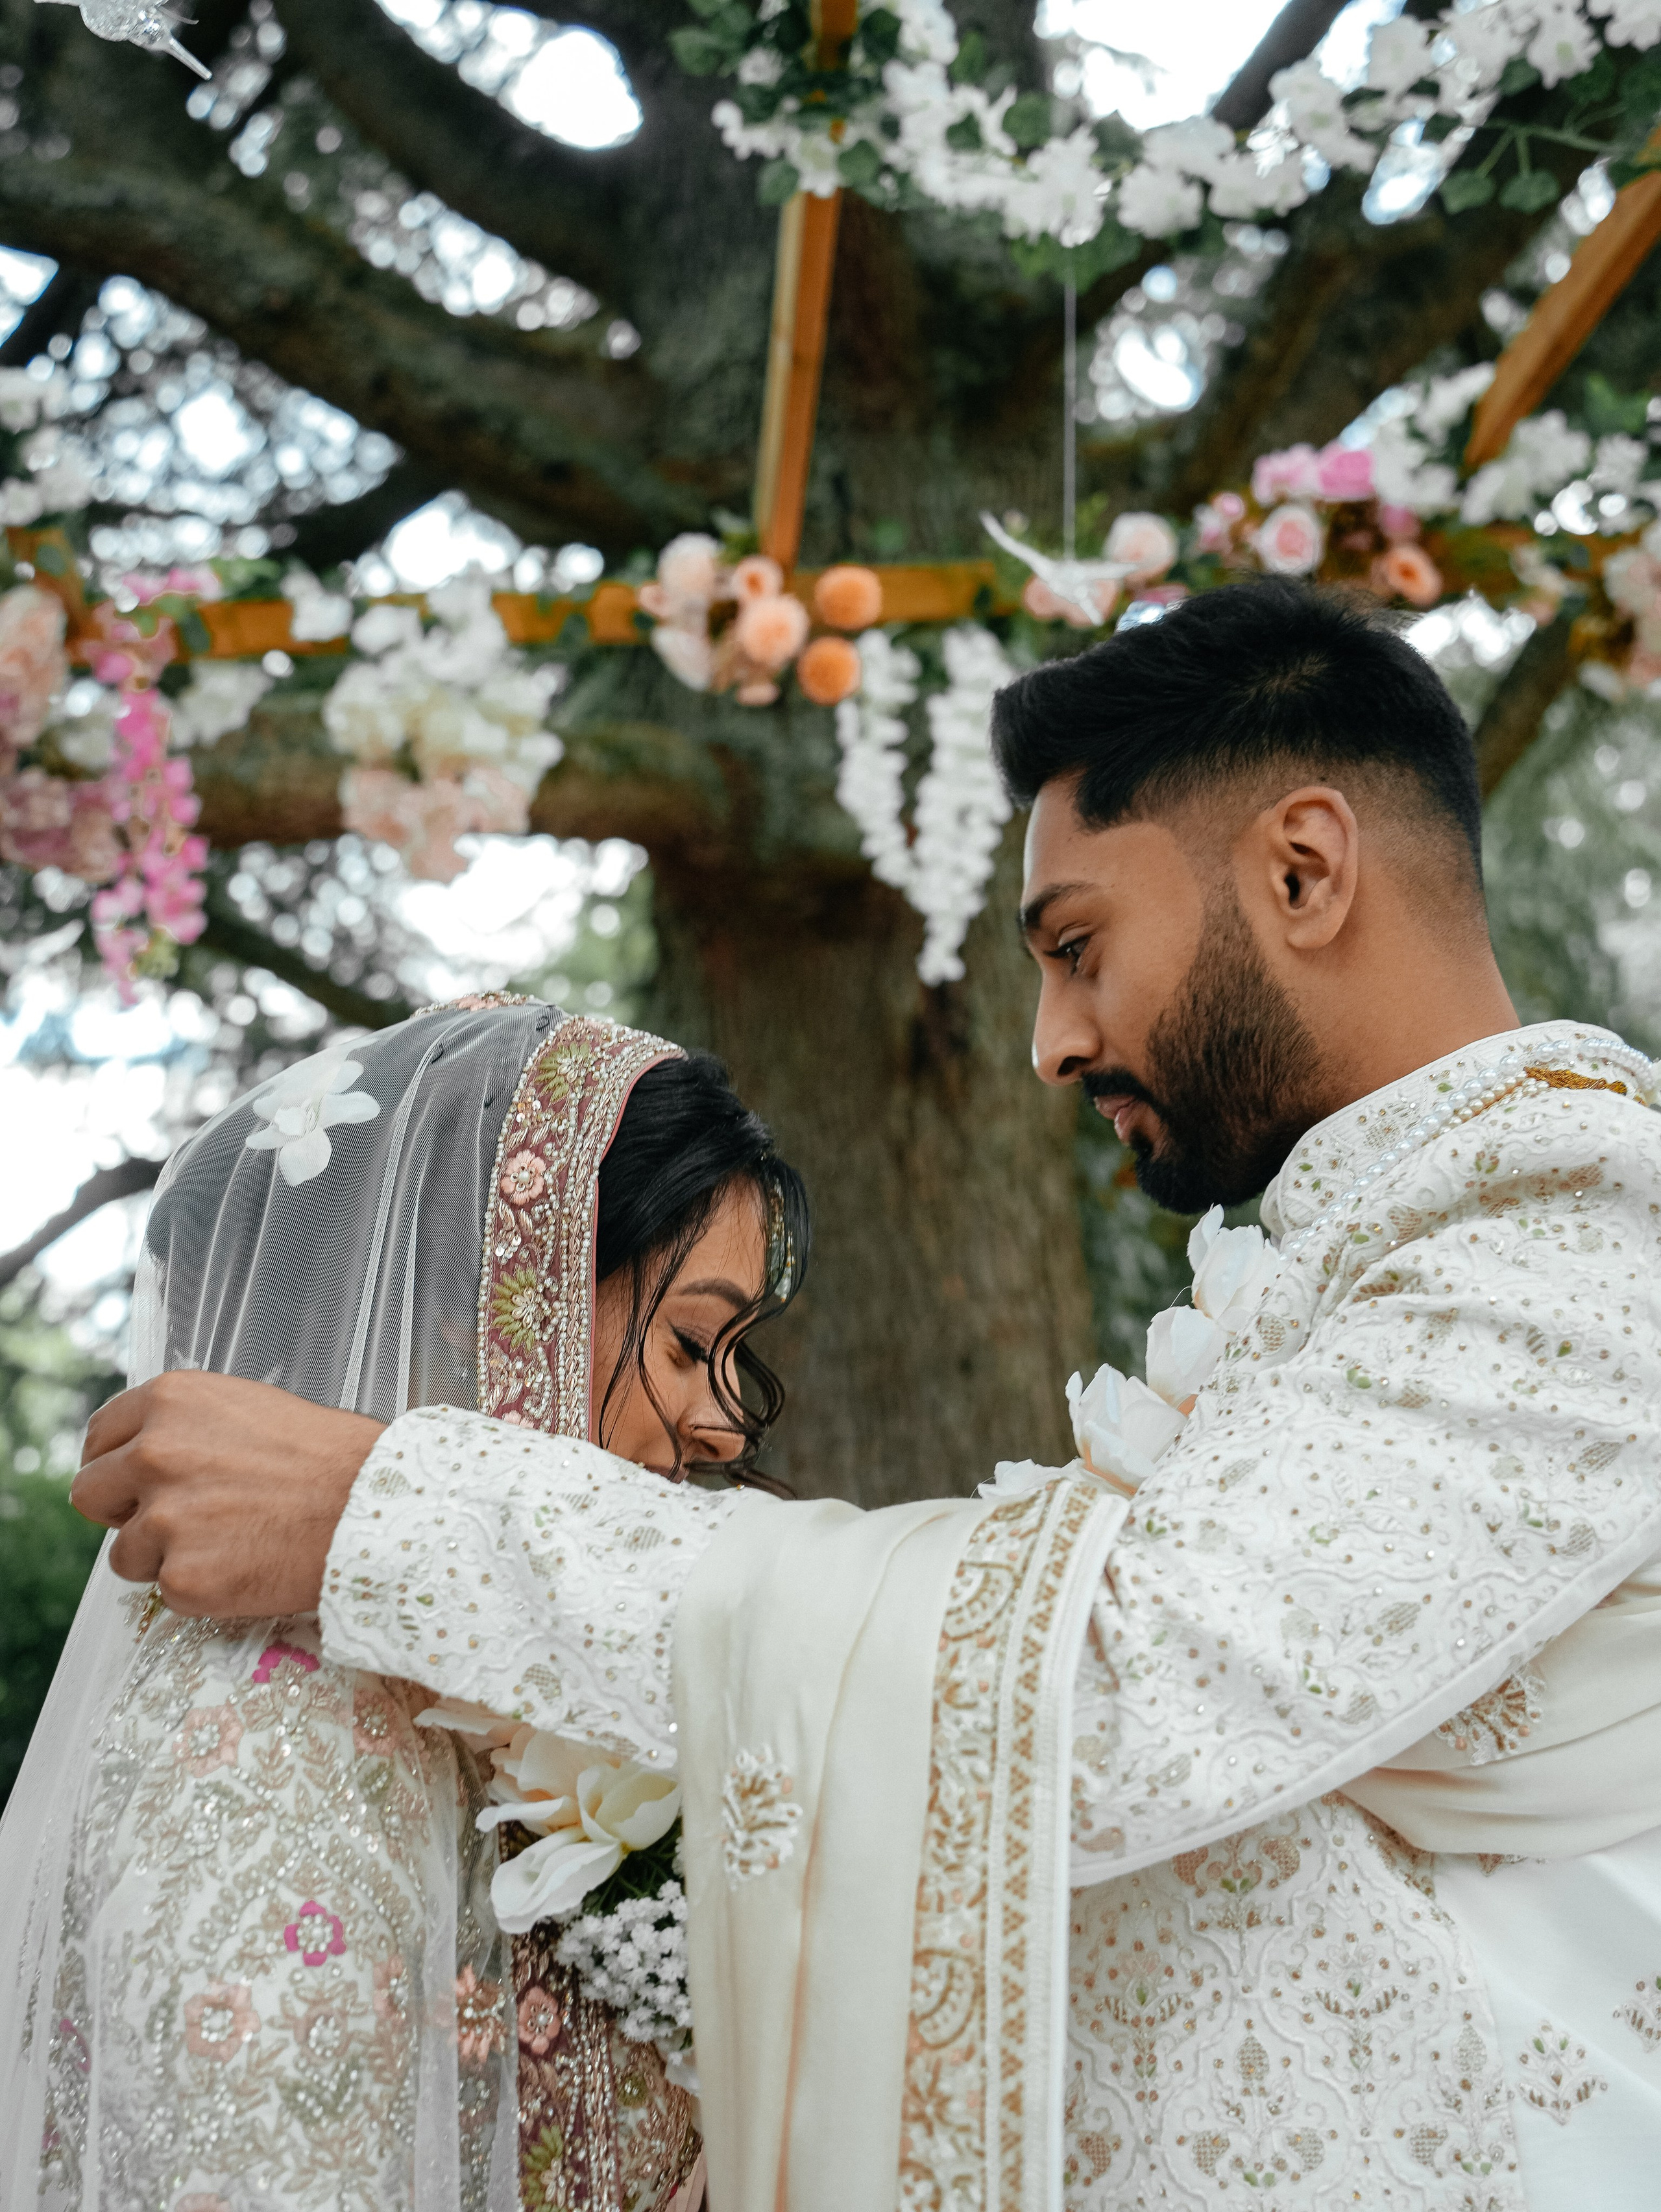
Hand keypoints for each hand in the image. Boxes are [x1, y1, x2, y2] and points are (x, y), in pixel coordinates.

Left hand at [73, 1372, 384, 1616]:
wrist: (377, 1509)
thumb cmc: (328, 1456)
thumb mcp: (248, 1408)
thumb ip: (186, 1427)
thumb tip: (142, 1457)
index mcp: (171, 1401)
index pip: (99, 1436)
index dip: (117, 1462)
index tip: (134, 1481)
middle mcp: (155, 1454)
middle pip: (90, 1494)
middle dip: (124, 1510)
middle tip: (176, 1518)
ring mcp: (165, 1520)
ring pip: (126, 1554)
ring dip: (165, 1556)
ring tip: (231, 1543)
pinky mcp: (183, 1579)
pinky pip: (168, 1592)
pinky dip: (201, 1588)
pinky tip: (247, 1567)